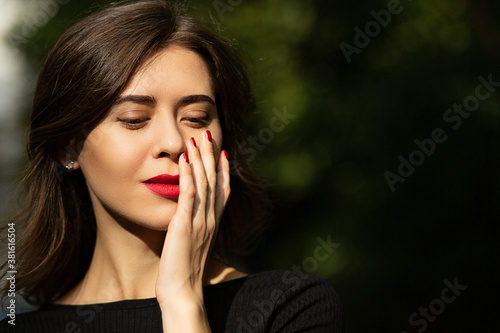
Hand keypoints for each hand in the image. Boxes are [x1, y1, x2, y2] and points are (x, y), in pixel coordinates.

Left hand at [155, 130, 229, 331]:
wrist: (182, 291)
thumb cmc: (184, 269)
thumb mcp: (193, 243)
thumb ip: (194, 226)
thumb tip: (190, 214)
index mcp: (212, 223)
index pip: (222, 191)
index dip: (223, 171)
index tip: (223, 153)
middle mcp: (209, 219)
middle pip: (214, 181)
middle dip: (211, 156)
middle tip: (208, 135)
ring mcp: (199, 221)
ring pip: (204, 184)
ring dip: (200, 160)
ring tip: (196, 139)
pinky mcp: (184, 226)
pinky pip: (188, 196)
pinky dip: (188, 176)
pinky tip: (184, 160)